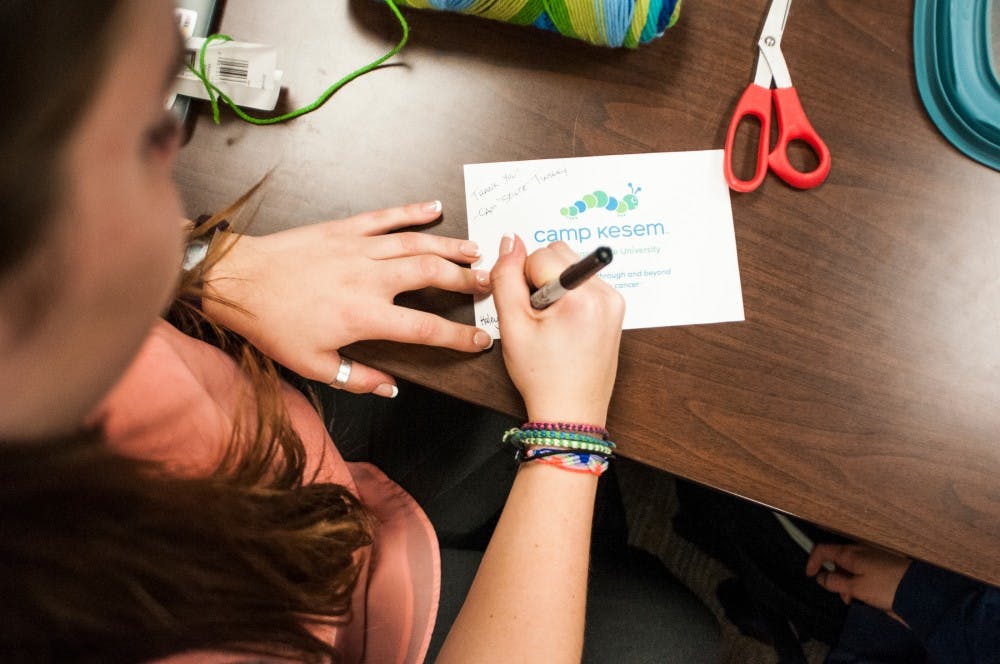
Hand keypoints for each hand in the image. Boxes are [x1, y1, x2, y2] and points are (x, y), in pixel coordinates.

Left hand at [201, 201, 492, 395]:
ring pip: (417, 244)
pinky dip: (413, 211)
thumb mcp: (314, 365)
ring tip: (475, 251)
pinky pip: (386, 217)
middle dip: (466, 280)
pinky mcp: (345, 229)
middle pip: (432, 275)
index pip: (426, 329)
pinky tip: (434, 207)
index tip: (481, 340)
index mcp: (365, 317)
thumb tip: (391, 389)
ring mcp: (359, 249)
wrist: (239, 282)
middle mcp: (370, 279)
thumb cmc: (273, 324)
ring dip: (450, 246)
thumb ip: (358, 379)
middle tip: (489, 284)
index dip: (459, 337)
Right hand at [490, 235, 624, 426]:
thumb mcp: (513, 325)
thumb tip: (510, 242)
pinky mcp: (616, 310)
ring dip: (554, 286)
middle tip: (538, 318)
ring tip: (551, 323)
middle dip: (540, 279)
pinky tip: (563, 325)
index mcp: (584, 296)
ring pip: (570, 266)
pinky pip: (584, 283)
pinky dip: (569, 295)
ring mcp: (615, 303)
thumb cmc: (543, 377)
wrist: (570, 413)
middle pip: (559, 253)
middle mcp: (607, 294)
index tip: (528, 313)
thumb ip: (506, 277)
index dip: (523, 281)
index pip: (540, 256)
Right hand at [807, 543, 911, 619]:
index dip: (812, 561)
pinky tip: (868, 593)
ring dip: (848, 581)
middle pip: (837, 559)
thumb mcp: (856, 588)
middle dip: (834, 577)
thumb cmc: (884, 587)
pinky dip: (859, 579)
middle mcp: (859, 549)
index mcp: (849, 553)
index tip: (810, 576)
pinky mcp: (884, 562)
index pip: (822, 549)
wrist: (919, 588)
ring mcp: (873, 554)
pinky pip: (863, 568)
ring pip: (851, 565)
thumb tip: (820, 577)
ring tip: (856, 600)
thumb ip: (835, 582)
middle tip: (842, 597)